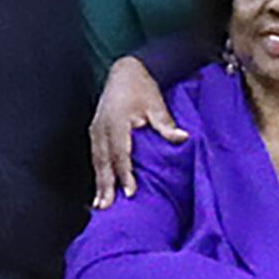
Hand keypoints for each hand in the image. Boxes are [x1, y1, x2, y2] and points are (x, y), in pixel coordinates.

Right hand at [90, 57, 184, 205]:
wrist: (124, 71)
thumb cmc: (141, 87)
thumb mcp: (156, 104)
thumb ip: (166, 124)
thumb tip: (183, 138)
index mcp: (116, 121)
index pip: (121, 153)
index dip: (125, 173)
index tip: (130, 191)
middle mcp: (102, 128)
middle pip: (103, 161)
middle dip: (105, 185)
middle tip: (107, 207)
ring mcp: (95, 130)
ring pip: (96, 161)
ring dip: (99, 183)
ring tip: (100, 205)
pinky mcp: (95, 132)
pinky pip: (95, 157)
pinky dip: (98, 174)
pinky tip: (100, 189)